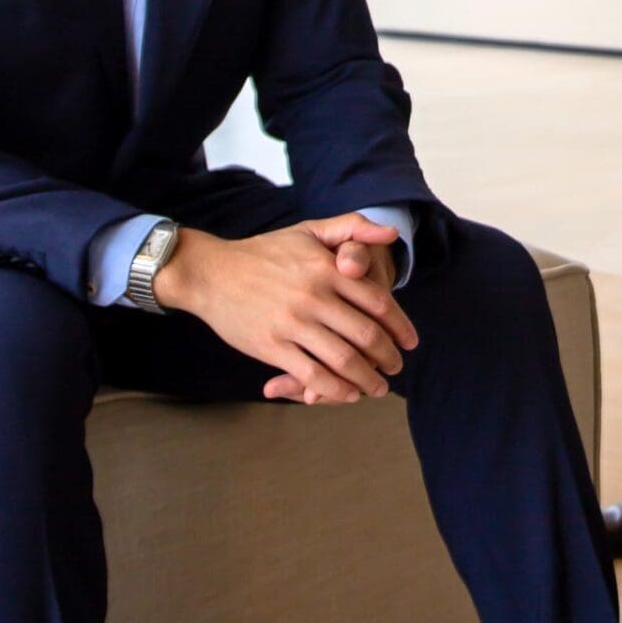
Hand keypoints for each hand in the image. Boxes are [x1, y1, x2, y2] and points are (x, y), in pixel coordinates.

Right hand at [155, 213, 418, 405]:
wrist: (212, 273)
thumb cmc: (265, 252)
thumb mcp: (309, 231)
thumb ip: (352, 228)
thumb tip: (391, 232)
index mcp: (326, 268)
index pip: (378, 302)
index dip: (400, 326)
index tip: (410, 342)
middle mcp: (313, 296)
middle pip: (366, 336)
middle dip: (388, 358)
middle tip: (396, 368)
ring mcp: (292, 323)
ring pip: (344, 360)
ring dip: (367, 380)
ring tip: (377, 387)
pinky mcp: (272, 346)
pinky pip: (312, 376)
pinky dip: (336, 389)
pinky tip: (347, 394)